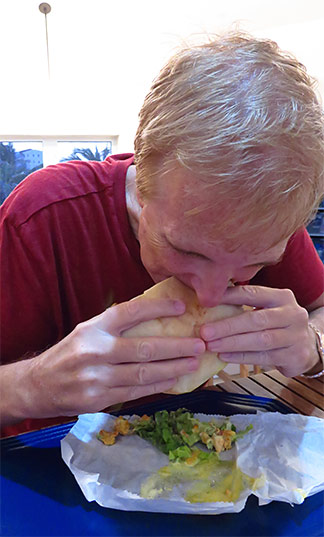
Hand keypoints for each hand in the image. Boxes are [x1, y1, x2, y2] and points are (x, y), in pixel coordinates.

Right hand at [18, 297, 204, 418]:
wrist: (37, 385)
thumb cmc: (68, 354)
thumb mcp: (86, 331)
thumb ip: (114, 326)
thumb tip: (154, 320)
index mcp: (92, 328)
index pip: (129, 312)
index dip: (157, 308)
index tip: (181, 307)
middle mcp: (95, 351)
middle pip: (144, 348)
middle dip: (176, 347)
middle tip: (199, 344)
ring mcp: (96, 378)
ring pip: (143, 373)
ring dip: (173, 368)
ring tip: (193, 363)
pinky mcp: (98, 399)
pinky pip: (135, 392)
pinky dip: (157, 386)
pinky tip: (173, 380)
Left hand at [200, 285, 317, 377]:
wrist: (306, 346)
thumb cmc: (277, 324)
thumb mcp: (267, 308)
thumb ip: (245, 303)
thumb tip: (209, 300)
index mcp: (282, 297)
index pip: (253, 293)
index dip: (230, 297)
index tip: (207, 302)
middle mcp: (292, 314)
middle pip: (256, 320)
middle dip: (228, 326)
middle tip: (205, 332)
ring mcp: (296, 336)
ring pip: (260, 340)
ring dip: (232, 344)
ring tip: (212, 346)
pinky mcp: (294, 356)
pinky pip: (263, 357)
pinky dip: (242, 357)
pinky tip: (225, 356)